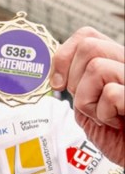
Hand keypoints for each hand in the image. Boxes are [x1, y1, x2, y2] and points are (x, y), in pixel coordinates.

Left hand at [52, 27, 124, 166]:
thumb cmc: (118, 137)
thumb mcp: (90, 108)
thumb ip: (76, 87)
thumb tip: (55, 74)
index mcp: (116, 64)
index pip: (87, 36)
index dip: (64, 55)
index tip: (57, 83)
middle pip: (89, 47)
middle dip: (74, 78)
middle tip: (86, 102)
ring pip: (97, 67)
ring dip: (88, 100)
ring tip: (104, 115)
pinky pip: (111, 93)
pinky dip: (104, 113)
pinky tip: (116, 122)